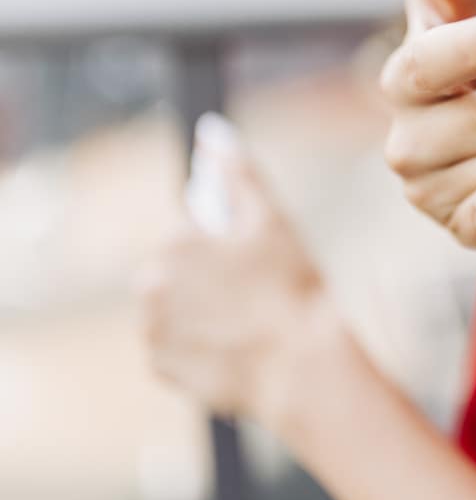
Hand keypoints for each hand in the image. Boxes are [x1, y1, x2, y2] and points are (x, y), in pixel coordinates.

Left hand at [138, 115, 327, 421]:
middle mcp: (150, 285)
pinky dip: (199, 346)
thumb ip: (238, 172)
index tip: (255, 265)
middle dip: (209, 279)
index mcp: (174, 244)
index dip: (228, 248)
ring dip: (201, 311)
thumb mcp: (271, 220)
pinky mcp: (160, 368)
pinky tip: (234, 346)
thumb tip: (211, 131)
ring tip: (246, 322)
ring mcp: (152, 330)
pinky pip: (176, 348)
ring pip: (176, 308)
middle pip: (180, 272)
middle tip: (254, 294)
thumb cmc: (292, 288)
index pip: (194, 235)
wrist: (302, 366)